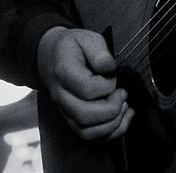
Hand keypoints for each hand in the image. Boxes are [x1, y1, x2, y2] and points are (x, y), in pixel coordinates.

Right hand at [37, 26, 133, 140]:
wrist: (50, 55)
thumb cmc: (72, 46)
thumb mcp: (87, 38)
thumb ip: (100, 52)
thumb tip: (111, 68)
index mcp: (64, 72)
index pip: (87, 89)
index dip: (107, 85)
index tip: (114, 74)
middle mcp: (61, 96)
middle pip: (85, 115)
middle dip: (112, 108)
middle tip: (123, 93)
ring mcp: (64, 111)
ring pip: (86, 132)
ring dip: (112, 124)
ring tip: (125, 106)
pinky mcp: (71, 119)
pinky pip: (89, 136)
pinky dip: (110, 133)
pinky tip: (123, 117)